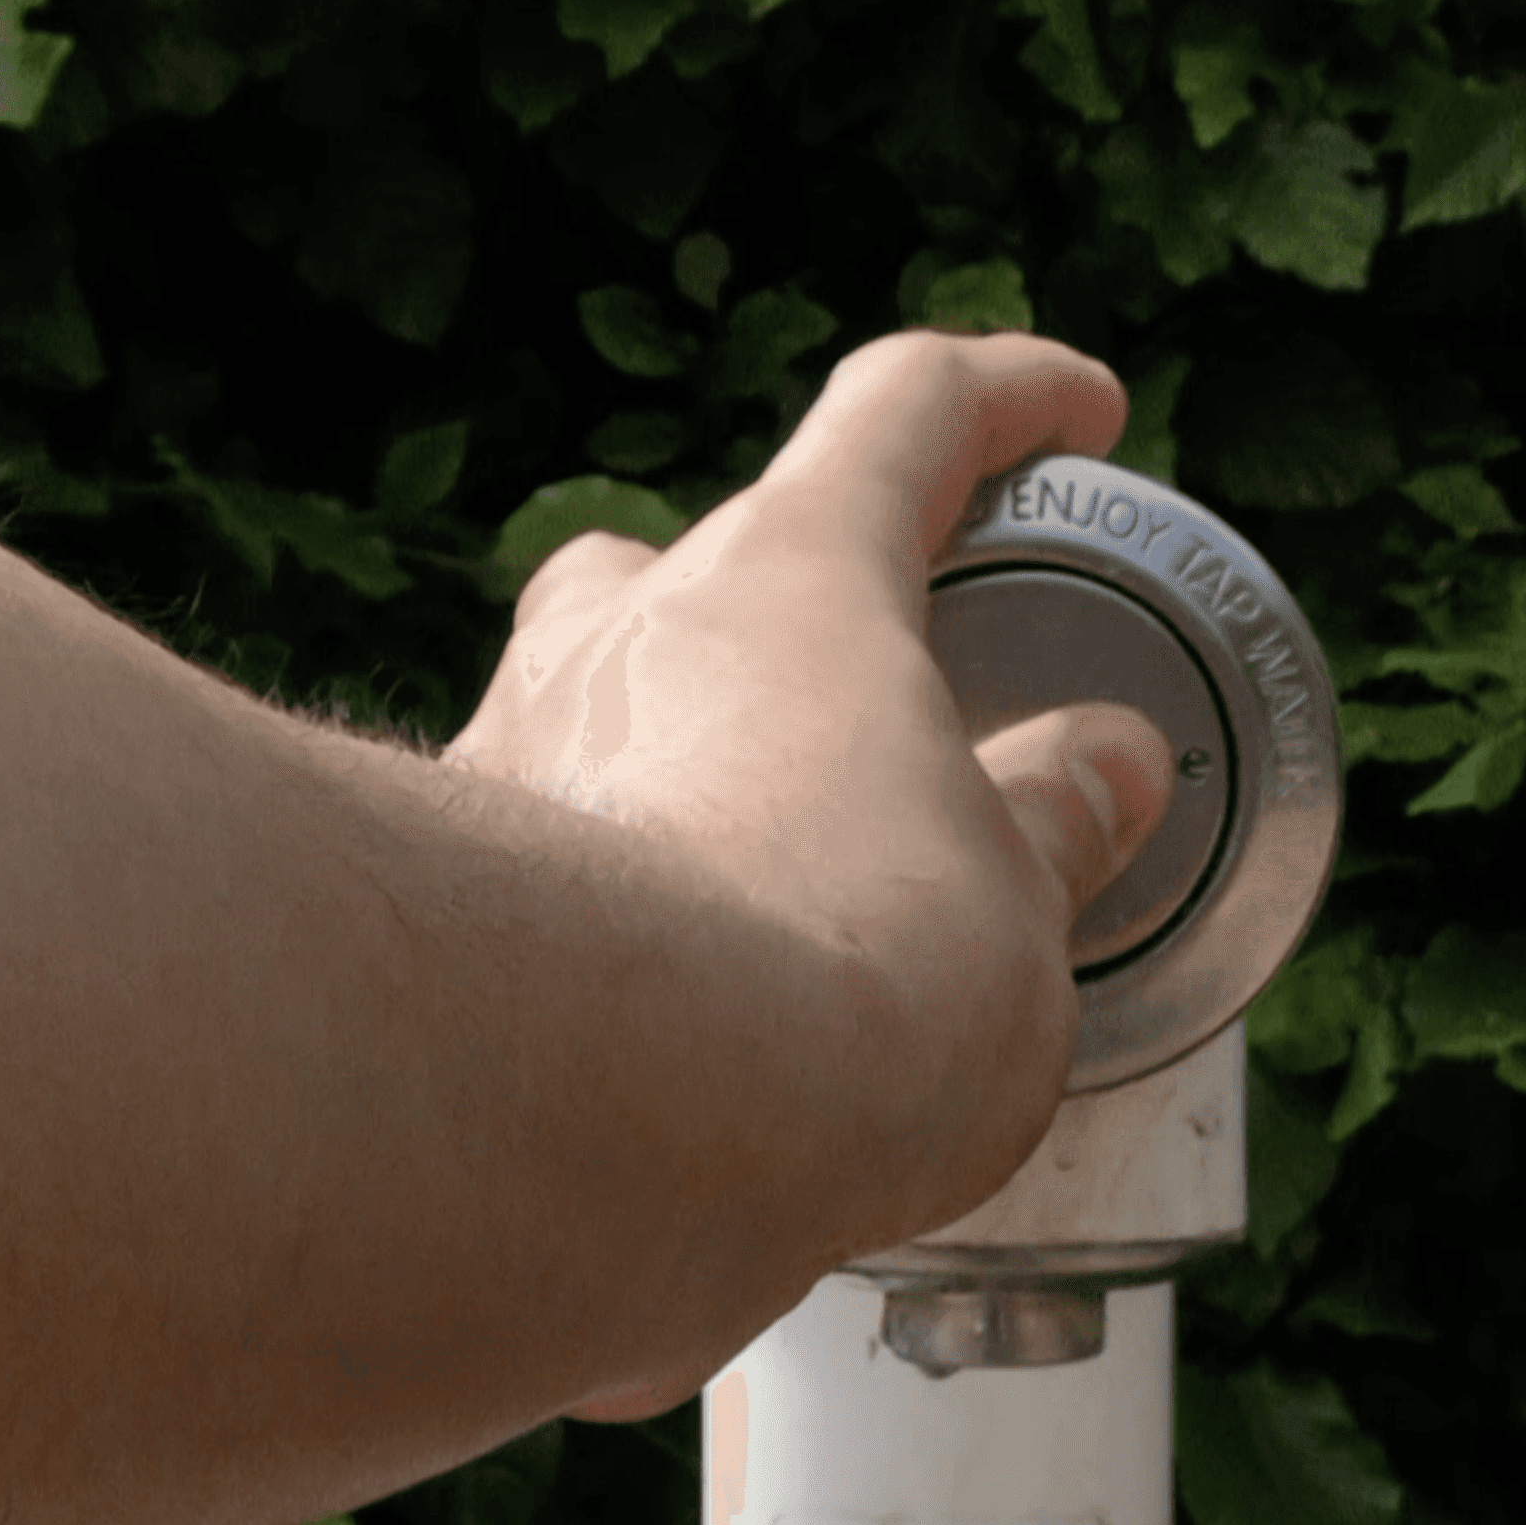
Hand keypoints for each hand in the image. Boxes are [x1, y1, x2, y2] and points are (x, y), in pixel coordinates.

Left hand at [436, 330, 1178, 1422]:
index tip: (1077, 413)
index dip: (1010, 396)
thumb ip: (1050, 821)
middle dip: (790, 625)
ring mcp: (503, 754)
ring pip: (591, 714)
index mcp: (793, 573)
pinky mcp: (426, 910)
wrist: (602, 1127)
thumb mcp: (1010, 903)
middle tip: (872, 725)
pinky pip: (532, 871)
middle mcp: (621, 630)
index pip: (910, 409)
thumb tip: (1099, 768)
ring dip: (682, 778)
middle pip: (703, 564)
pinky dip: (606, 922)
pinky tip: (668, 1033)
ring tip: (772, 912)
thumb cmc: (837, 980)